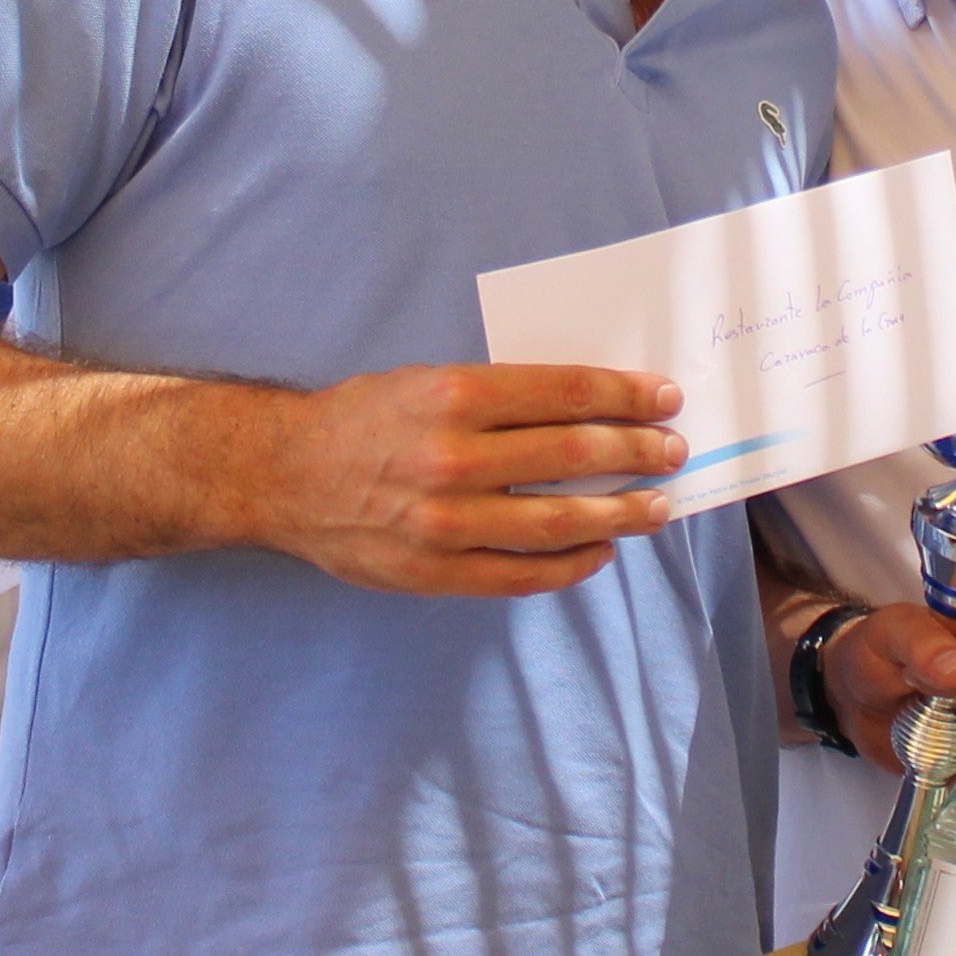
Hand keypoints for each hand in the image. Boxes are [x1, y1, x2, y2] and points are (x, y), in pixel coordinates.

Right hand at [250, 363, 688, 596]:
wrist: (283, 475)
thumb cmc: (363, 419)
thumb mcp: (427, 380)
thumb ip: (500, 395)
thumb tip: (589, 407)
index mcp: (454, 395)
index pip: (566, 393)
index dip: (626, 396)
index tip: (664, 400)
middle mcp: (454, 458)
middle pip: (574, 455)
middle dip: (637, 452)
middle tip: (672, 453)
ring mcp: (446, 523)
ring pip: (558, 522)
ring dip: (620, 514)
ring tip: (655, 509)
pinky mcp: (435, 572)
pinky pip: (521, 575)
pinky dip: (571, 566)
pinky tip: (599, 551)